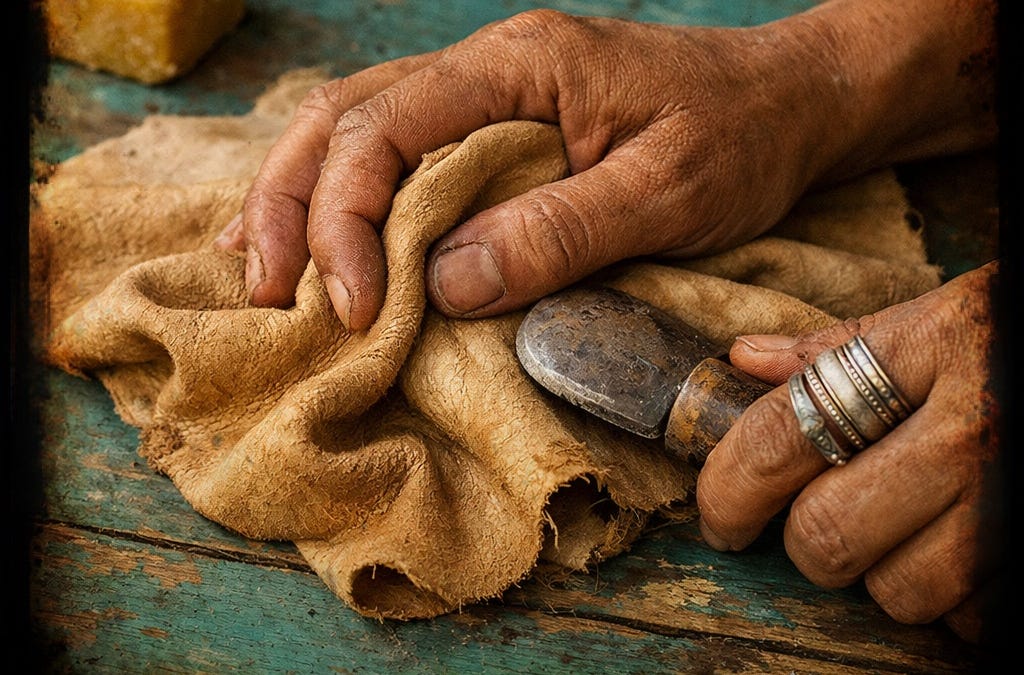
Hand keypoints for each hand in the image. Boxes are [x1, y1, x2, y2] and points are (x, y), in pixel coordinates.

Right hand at [218, 1, 993, 329]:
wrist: (787, 102)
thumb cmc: (740, 139)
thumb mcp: (669, 191)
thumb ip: (561, 230)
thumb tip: (446, 283)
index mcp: (518, 65)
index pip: (387, 130)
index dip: (347, 221)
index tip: (352, 307)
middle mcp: (486, 67)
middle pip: (344, 118)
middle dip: (293, 207)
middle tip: (267, 291)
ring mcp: (486, 92)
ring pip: (355, 128)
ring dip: (298, 198)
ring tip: (258, 267)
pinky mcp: (496, 126)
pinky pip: (397, 150)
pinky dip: (342, 196)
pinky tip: (316, 237)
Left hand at [696, 261, 1001, 641]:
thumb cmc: (1023, 334)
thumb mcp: (942, 314)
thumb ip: (842, 347)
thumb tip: (745, 360)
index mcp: (932, 350)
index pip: (784, 431)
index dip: (728, 487)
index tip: (719, 515)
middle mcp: (976, 429)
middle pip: (829, 532)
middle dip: (804, 543)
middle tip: (817, 524)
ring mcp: (1021, 499)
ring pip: (899, 591)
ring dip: (882, 576)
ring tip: (905, 530)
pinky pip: (973, 619)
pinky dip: (955, 601)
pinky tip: (965, 552)